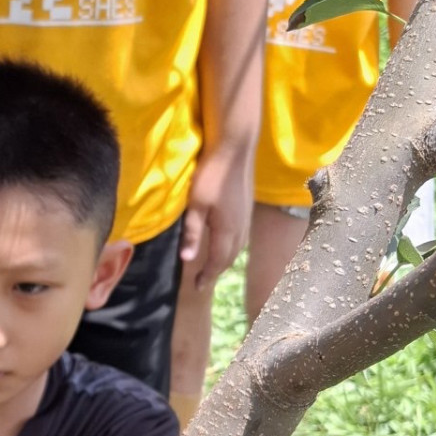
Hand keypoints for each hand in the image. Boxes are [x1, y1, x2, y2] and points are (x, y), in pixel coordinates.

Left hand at [179, 144, 252, 290]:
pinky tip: (226, 242)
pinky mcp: (247, 207)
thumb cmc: (212, 175)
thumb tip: (188, 260)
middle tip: (203, 281)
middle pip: (230, 257)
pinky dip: (231, 246)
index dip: (207, 275)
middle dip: (216, 270)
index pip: (218, 261)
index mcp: (228, 230)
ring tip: (214, 266)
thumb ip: (193, 232)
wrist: (235, 148)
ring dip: (225, 259)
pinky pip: (241, 236)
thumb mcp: (196, 205)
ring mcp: (247, 216)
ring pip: (237, 246)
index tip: (197, 287)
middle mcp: (241, 227)